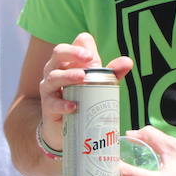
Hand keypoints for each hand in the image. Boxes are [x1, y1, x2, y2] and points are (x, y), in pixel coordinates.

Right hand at [36, 34, 132, 152]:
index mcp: (65, 63)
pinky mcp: (48, 107)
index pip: (70, 47)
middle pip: (58, 53)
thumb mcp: (97, 84)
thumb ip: (111, 73)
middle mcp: (54, 71)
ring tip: (82, 77)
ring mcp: (49, 89)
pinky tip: (73, 106)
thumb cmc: (79, 99)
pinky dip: (63, 104)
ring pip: (53, 77)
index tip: (92, 55)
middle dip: (72, 53)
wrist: (63, 129)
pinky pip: (52, 103)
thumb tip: (128, 61)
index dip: (79, 47)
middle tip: (89, 58)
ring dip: (68, 75)